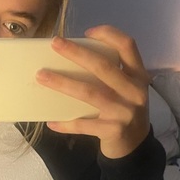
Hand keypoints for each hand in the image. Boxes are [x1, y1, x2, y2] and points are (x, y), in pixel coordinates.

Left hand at [36, 25, 150, 158]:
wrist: (134, 146)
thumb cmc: (123, 112)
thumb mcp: (126, 91)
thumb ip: (110, 76)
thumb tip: (71, 60)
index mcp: (138, 76)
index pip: (127, 46)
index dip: (108, 35)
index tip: (86, 32)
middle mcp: (134, 91)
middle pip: (103, 67)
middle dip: (76, 53)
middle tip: (55, 43)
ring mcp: (124, 112)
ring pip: (89, 93)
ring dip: (62, 83)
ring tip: (42, 76)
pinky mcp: (112, 131)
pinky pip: (83, 125)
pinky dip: (65, 123)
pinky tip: (51, 122)